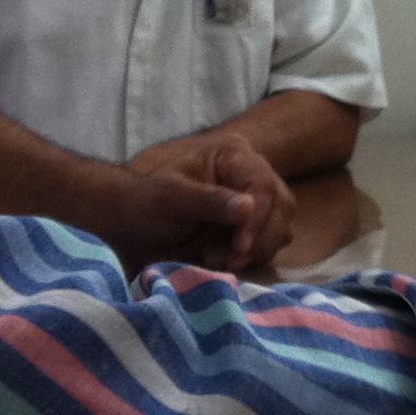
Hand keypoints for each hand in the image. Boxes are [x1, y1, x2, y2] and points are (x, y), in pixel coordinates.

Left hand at [109, 133, 298, 272]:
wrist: (134, 228)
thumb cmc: (147, 205)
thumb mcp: (171, 199)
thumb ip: (208, 201)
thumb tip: (248, 207)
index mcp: (233, 155)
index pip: (262, 186)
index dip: (257, 220)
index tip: (239, 249)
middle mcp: (252, 172)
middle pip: (280, 207)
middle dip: (257, 239)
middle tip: (224, 259)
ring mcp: (256, 199)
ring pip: (281, 227)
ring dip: (255, 250)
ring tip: (216, 257)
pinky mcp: (255, 224)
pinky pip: (271, 242)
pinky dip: (252, 256)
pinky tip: (224, 258)